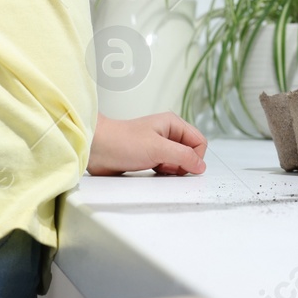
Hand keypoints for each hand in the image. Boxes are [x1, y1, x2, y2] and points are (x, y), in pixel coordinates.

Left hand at [87, 111, 208, 175]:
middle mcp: (168, 134)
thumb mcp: (158, 149)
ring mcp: (159, 146)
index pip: (199, 142)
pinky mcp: (150, 158)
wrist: (97, 149)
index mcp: (173, 124)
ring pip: (179, 162)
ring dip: (172, 170)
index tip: (182, 165)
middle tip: (166, 165)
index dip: (195, 157)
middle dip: (182, 164)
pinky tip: (151, 172)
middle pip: (190, 153)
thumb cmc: (122, 141)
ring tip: (156, 167)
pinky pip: (167, 168)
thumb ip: (182, 156)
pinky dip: (163, 173)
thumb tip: (201, 166)